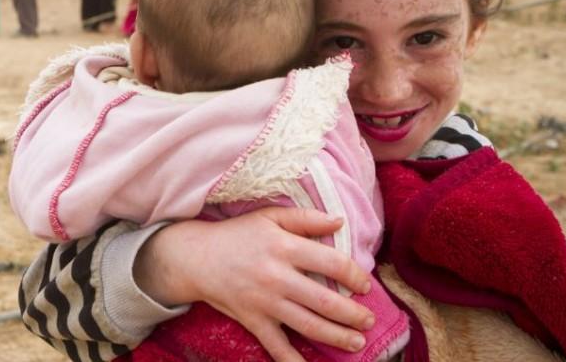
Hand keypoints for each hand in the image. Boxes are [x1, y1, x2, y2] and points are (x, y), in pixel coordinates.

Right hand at [136, 208, 375, 361]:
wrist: (196, 258)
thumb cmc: (237, 235)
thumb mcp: (269, 217)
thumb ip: (306, 219)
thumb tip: (340, 221)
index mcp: (284, 247)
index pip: (332, 264)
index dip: (355, 276)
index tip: (365, 285)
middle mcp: (277, 277)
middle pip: (324, 300)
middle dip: (353, 314)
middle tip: (369, 320)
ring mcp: (264, 302)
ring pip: (308, 325)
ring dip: (337, 337)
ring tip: (357, 343)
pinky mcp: (252, 321)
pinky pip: (276, 347)